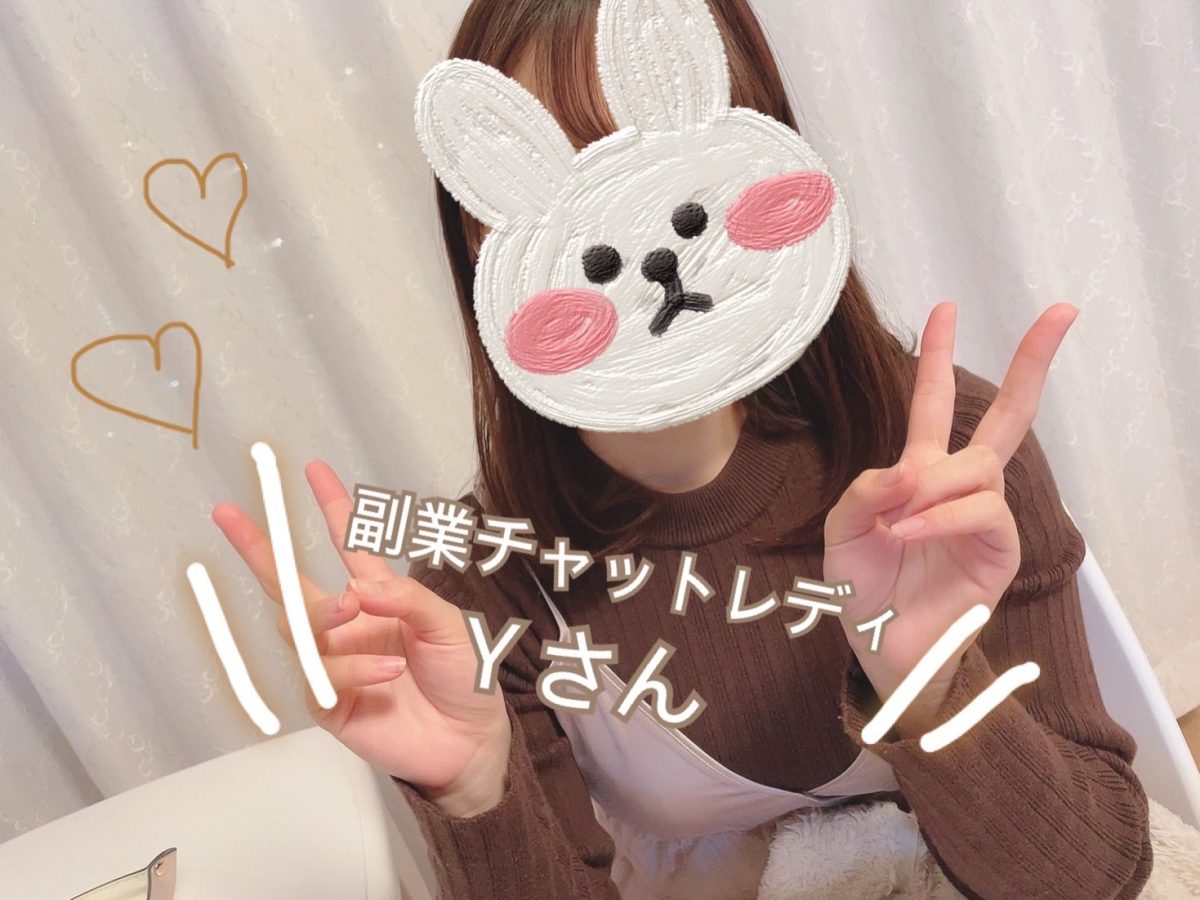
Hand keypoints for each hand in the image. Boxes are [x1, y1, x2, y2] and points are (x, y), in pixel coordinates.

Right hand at [212, 461, 510, 814]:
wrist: (470, 739)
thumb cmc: (465, 677)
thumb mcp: (448, 624)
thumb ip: (405, 599)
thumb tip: (358, 586)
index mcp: (380, 600)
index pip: (349, 546)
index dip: (332, 507)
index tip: (314, 470)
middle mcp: (350, 627)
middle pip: (290, 584)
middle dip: (258, 548)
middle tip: (227, 515)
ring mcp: (335, 664)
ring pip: (302, 630)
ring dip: (327, 620)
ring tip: (362, 623)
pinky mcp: (331, 703)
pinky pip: (322, 678)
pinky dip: (354, 672)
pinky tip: (388, 676)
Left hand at [823, 300, 1078, 733]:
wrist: (880, 649)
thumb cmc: (863, 589)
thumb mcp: (842, 532)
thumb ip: (863, 491)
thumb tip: (904, 467)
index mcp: (919, 474)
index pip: (934, 407)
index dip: (939, 358)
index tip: (946, 308)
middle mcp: (958, 488)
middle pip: (1006, 418)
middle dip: (1031, 365)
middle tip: (1062, 313)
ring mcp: (984, 518)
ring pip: (977, 468)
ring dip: (932, 488)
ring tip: (896, 523)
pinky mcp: (999, 551)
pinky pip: (981, 511)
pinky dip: (941, 517)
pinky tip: (911, 531)